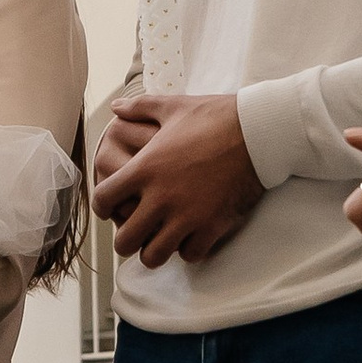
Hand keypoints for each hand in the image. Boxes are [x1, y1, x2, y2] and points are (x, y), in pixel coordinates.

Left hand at [90, 93, 262, 268]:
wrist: (259, 131)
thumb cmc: (215, 116)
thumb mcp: (173, 106)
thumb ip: (139, 107)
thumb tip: (116, 106)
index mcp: (145, 168)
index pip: (103, 200)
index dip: (103, 207)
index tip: (111, 207)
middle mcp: (160, 197)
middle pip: (125, 241)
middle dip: (126, 240)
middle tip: (136, 233)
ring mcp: (186, 216)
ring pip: (154, 256)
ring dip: (155, 251)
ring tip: (161, 241)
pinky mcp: (212, 226)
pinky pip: (190, 255)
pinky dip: (188, 250)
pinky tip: (191, 238)